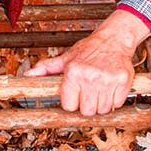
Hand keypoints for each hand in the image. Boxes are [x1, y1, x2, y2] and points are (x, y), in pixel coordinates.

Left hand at [28, 9, 150, 115]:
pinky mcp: (122, 82)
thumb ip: (46, 68)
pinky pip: (117, 104)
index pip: (69, 106)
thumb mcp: (65, 58)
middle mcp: (90, 77)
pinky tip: (110, 88)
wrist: (112, 40)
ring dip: (101, 104)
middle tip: (88, 93)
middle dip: (86, 105)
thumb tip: (28, 76)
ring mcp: (107, 80)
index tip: (75, 96)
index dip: (71, 103)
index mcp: (73, 72)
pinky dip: (114, 100)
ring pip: (102, 110)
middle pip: (86, 111)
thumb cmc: (88, 50)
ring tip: (99, 90)